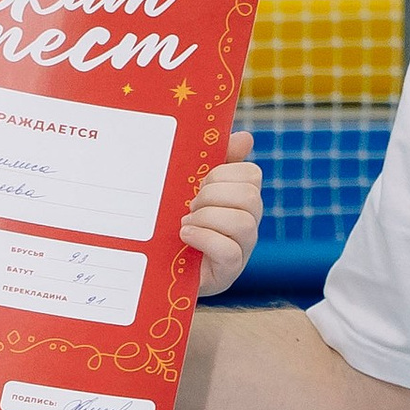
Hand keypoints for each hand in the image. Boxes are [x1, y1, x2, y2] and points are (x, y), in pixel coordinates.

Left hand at [182, 127, 261, 298]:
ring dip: (207, 218)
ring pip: (243, 223)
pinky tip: (185, 236)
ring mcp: (242, 249)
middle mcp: (248, 223)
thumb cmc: (176, 221)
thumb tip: (246, 138)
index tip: (200, 183)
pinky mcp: (229, 271)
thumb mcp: (190, 186)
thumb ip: (216, 161)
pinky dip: (204, 239)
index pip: (252, 174)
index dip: (223, 174)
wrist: (157, 265)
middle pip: (249, 197)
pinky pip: (230, 250)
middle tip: (190, 205)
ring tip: (185, 223)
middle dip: (213, 196)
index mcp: (241, 198)